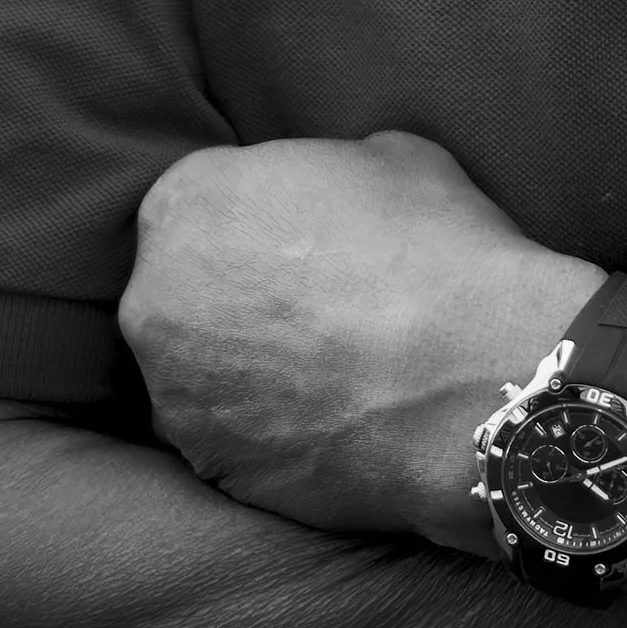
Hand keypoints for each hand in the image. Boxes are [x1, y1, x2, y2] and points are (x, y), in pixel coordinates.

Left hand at [120, 129, 599, 548]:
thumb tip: (326, 202)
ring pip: (199, 372)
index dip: (256, 216)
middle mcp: (155, 300)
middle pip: (184, 288)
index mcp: (187, 202)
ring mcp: (175, 397)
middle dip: (235, 293)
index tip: (302, 236)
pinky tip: (330, 415)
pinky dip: (267, 429)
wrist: (471, 377)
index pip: (200, 202)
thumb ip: (323, 174)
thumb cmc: (434, 248)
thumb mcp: (386, 156)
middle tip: (312, 303)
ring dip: (245, 367)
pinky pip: (229, 440)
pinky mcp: (210, 471)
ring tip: (327, 367)